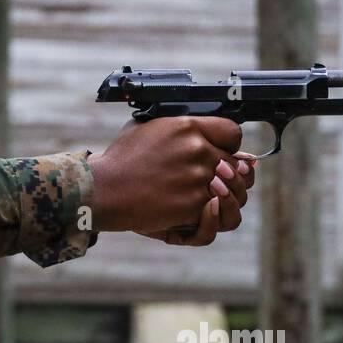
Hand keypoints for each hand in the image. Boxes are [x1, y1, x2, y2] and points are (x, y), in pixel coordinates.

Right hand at [88, 117, 254, 237]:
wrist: (105, 189)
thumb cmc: (121, 159)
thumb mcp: (147, 127)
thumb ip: (179, 128)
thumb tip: (202, 132)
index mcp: (188, 126)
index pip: (233, 133)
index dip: (230, 145)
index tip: (222, 152)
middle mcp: (198, 149)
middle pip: (236, 164)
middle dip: (227, 174)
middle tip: (213, 181)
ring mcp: (199, 178)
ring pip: (234, 190)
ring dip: (225, 196)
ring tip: (208, 198)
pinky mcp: (194, 204)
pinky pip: (219, 212)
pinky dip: (212, 215)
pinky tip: (198, 210)